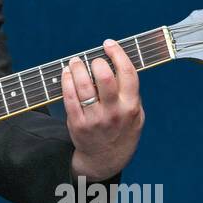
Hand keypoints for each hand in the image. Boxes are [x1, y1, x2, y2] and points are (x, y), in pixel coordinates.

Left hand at [61, 39, 143, 180]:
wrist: (106, 159)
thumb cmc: (121, 130)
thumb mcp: (135, 114)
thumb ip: (130, 92)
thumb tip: (117, 62)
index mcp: (131, 106)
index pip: (128, 73)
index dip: (118, 54)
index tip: (109, 44)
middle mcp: (114, 112)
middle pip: (104, 77)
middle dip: (96, 62)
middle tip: (92, 60)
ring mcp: (95, 119)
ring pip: (83, 85)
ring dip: (77, 68)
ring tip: (75, 62)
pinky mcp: (78, 124)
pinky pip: (69, 97)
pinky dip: (66, 81)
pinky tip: (66, 74)